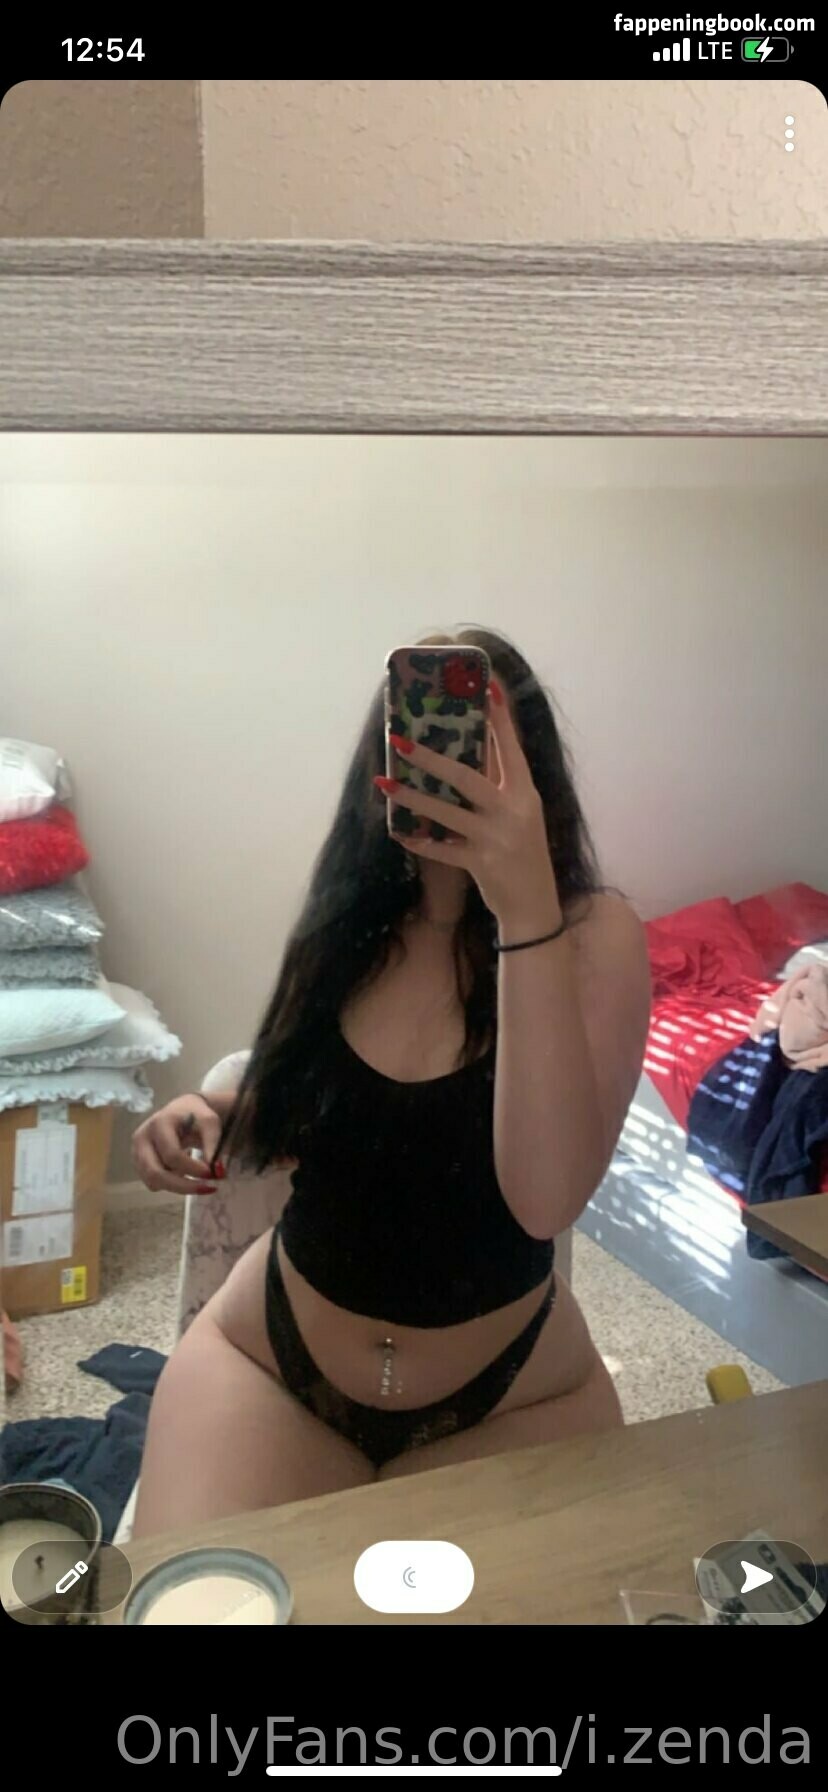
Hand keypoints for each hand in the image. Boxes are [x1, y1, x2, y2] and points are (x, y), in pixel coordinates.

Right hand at [132, 1095, 225, 1195]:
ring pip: (153, 1182)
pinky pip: (152, 1183)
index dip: (192, 1168)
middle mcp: (142, 1138)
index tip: (211, 1173)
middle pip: (155, 1173)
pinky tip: (182, 1173)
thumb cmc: (196, 1116)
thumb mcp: (209, 1122)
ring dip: (177, 1186)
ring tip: (195, 1177)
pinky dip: (169, 1184)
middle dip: (182, 1186)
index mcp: (159, 1124)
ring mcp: (136, 1152)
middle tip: (205, 1188)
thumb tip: (215, 1170)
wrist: (182, 1110)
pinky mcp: (138, 1162)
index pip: (172, 1155)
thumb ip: (212, 1144)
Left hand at [378, 679, 561, 932]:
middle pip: (467, 777)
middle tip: (401, 741)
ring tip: (386, 781)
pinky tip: (399, 833)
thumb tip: (477, 747)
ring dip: (413, 797)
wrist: (535, 906)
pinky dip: (420, 842)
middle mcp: (512, 811)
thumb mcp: (521, 813)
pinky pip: (442, 850)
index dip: (499, 718)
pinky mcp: (481, 864)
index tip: (486, 686)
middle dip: (431, 759)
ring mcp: (496, 838)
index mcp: (525, 793)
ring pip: (448, 812)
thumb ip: (500, 783)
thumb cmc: (525, 853)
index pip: (511, 748)